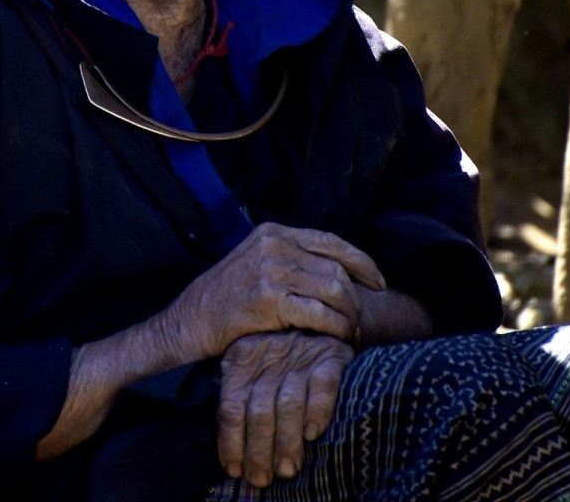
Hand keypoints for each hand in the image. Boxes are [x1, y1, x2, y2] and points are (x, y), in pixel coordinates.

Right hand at [168, 222, 383, 360]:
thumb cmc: (228, 297)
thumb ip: (290, 258)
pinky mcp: (270, 300)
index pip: (331, 241)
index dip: (361, 262)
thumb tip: (336, 271)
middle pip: (336, 268)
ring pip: (333, 290)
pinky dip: (335, 327)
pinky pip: (318, 314)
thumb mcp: (257, 261)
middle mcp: (275, 245)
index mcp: (275, 232)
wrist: (191, 320)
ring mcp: (272, 270)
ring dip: (349, 315)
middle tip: (362, 319)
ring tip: (351, 331)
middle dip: (356, 297)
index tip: (378, 282)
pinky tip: (337, 337)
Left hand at [217, 330, 352, 487]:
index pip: (231, 407)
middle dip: (259, 451)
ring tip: (287, 469)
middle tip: (263, 479)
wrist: (319, 320)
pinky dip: (318, 411)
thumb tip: (233, 460)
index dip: (231, 442)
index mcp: (242, 360)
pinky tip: (313, 433)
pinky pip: (323, 386)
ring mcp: (300, 355)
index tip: (236, 471)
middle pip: (259, 411)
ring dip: (286, 442)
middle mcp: (269, 356)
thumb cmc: (279, 361)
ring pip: (288, 404)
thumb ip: (241, 403)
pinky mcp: (330, 355)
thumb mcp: (251, 371)